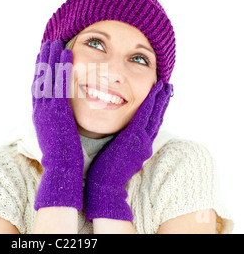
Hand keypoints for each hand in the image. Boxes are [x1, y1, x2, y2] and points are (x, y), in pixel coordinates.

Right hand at [32, 39, 83, 210]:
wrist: (62, 170)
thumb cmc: (64, 156)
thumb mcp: (58, 135)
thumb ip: (58, 122)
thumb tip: (62, 116)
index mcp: (41, 116)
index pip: (39, 88)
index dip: (41, 71)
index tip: (43, 57)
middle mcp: (40, 110)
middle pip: (40, 79)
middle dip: (43, 60)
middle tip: (47, 43)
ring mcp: (46, 109)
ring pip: (47, 78)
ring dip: (51, 58)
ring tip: (55, 42)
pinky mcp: (55, 111)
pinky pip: (58, 83)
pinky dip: (61, 67)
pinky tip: (66, 53)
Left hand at [84, 81, 172, 220]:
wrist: (105, 187)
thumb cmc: (106, 173)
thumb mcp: (118, 156)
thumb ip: (122, 146)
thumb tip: (120, 139)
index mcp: (140, 147)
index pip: (150, 125)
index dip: (156, 110)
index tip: (159, 98)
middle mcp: (144, 143)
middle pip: (156, 118)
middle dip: (162, 101)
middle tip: (168, 87)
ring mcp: (141, 141)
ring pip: (153, 115)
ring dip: (159, 98)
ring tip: (164, 85)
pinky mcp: (134, 139)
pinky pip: (144, 116)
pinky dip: (150, 103)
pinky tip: (154, 91)